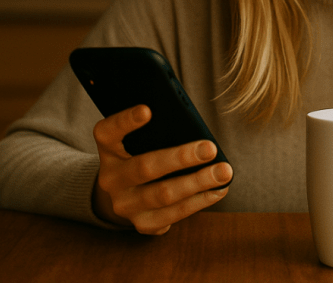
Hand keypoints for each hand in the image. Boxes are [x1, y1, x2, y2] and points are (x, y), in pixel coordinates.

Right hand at [91, 104, 232, 234]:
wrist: (127, 194)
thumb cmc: (142, 154)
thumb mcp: (139, 140)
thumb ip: (156, 131)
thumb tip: (193, 126)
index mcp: (108, 149)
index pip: (108, 132)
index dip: (126, 121)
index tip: (148, 110)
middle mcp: (111, 179)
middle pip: (145, 167)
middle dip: (181, 158)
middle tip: (210, 148)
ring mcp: (125, 205)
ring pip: (164, 195)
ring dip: (198, 182)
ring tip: (223, 171)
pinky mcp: (143, 224)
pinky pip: (174, 214)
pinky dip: (199, 201)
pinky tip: (218, 190)